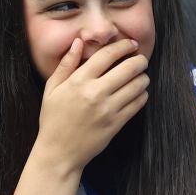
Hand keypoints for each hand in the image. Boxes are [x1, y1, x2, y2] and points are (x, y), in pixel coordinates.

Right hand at [33, 38, 148, 173]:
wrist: (59, 152)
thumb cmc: (53, 119)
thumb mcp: (52, 89)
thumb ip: (66, 64)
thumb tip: (78, 42)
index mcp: (79, 81)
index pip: (108, 55)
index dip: (123, 45)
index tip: (130, 43)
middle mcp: (95, 93)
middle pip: (129, 68)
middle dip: (139, 60)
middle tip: (141, 59)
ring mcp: (108, 109)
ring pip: (137, 85)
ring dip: (143, 77)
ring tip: (141, 76)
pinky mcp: (116, 124)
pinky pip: (138, 104)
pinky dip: (142, 95)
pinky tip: (138, 93)